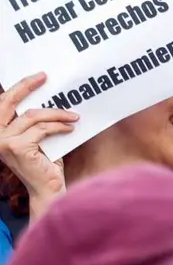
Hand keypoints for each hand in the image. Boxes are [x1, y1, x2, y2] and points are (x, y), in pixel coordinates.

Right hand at [0, 73, 75, 209]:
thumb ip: (36, 122)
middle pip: (9, 103)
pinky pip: (42, 129)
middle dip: (26, 86)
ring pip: (33, 116)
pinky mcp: (18, 147)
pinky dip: (59, 126)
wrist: (49, 189)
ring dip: (56, 113)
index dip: (19, 87)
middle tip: (45, 78)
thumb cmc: (45, 163)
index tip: (38, 76)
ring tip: (73, 116)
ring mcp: (4, 142)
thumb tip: (51, 98)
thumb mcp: (38, 138)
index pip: (3, 104)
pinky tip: (70, 128)